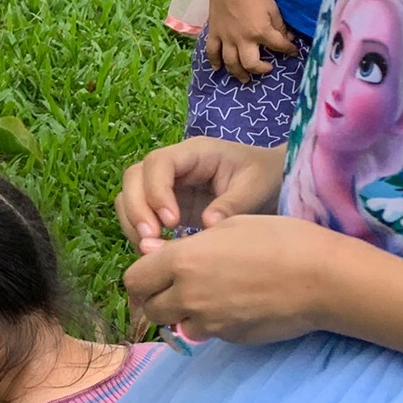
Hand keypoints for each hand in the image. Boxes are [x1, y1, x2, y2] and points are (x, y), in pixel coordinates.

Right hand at [116, 137, 285, 251]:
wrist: (273, 183)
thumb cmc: (266, 177)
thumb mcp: (255, 188)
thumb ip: (230, 205)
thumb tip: (207, 226)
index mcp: (195, 152)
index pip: (158, 163)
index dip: (156, 190)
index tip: (171, 221)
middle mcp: (174, 165)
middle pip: (134, 177)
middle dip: (136, 209)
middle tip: (151, 240)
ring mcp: (166, 184)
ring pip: (129, 196)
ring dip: (133, 222)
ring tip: (151, 249)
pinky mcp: (166, 204)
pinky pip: (140, 214)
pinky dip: (140, 232)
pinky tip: (157, 250)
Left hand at [124, 212, 347, 345]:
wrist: (324, 278)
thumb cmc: (281, 239)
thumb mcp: (228, 226)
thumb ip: (185, 244)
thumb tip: (152, 251)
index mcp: (183, 261)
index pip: (133, 280)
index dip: (143, 275)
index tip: (157, 270)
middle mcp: (188, 295)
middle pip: (150, 308)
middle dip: (158, 297)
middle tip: (179, 284)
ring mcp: (209, 322)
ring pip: (177, 324)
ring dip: (184, 313)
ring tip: (212, 294)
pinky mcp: (230, 338)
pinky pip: (207, 333)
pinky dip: (211, 324)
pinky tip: (236, 306)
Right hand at [203, 0, 297, 82]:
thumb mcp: (273, 8)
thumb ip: (279, 26)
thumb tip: (286, 38)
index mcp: (261, 31)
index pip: (279, 46)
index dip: (289, 50)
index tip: (294, 52)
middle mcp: (243, 39)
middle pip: (250, 64)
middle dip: (260, 70)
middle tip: (267, 69)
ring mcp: (227, 38)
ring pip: (231, 63)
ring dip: (238, 73)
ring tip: (245, 78)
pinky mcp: (215, 34)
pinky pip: (212, 52)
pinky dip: (214, 62)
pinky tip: (217, 69)